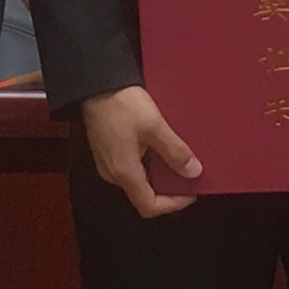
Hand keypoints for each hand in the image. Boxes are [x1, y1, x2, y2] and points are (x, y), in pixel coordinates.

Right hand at [82, 83, 201, 216]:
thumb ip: (174, 151)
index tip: (191, 191)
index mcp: (125, 173)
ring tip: (177, 157)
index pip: (149, 206)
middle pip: (144, 193)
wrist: (95, 82)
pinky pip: (130, 165)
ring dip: (159, 172)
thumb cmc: (122, 104)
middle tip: (188, 172)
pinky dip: (148, 161)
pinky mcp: (106, 149)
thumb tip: (193, 172)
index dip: (173, 204)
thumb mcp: (154, 126)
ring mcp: (107, 161)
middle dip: (168, 187)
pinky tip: (159, 145)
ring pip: (138, 178)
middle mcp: (113, 173)